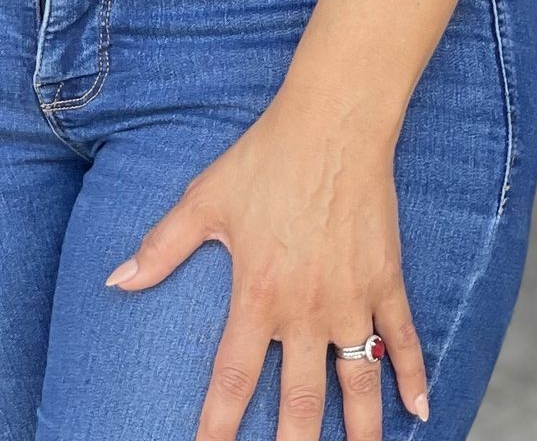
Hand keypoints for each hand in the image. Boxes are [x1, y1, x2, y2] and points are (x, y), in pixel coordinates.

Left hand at [106, 98, 427, 440]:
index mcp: (258, 294)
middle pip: (300, 401)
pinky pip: (404, 340)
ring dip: (360, 430)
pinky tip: (420, 409)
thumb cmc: (264, 159)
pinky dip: (414, 375)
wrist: (332, 125)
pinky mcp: (386, 282)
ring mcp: (352, 300)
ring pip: (358, 385)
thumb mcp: (204, 200)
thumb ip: (162, 247)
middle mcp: (307, 310)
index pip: (232, 376)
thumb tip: (116, 281)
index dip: (217, 423)